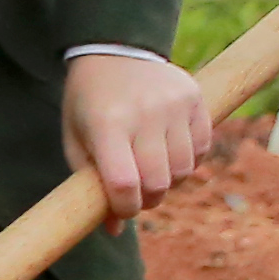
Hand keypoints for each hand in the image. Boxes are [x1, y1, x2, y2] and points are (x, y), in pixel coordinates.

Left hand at [60, 47, 212, 226]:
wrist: (115, 49)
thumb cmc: (88, 102)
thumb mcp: (76, 138)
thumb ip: (90, 183)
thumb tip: (114, 230)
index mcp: (106, 124)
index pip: (124, 183)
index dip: (125, 208)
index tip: (121, 210)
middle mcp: (144, 114)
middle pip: (158, 182)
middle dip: (148, 200)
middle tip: (138, 195)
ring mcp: (174, 105)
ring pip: (185, 170)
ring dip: (170, 182)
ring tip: (152, 171)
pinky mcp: (196, 99)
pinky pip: (202, 148)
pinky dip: (189, 161)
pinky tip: (170, 152)